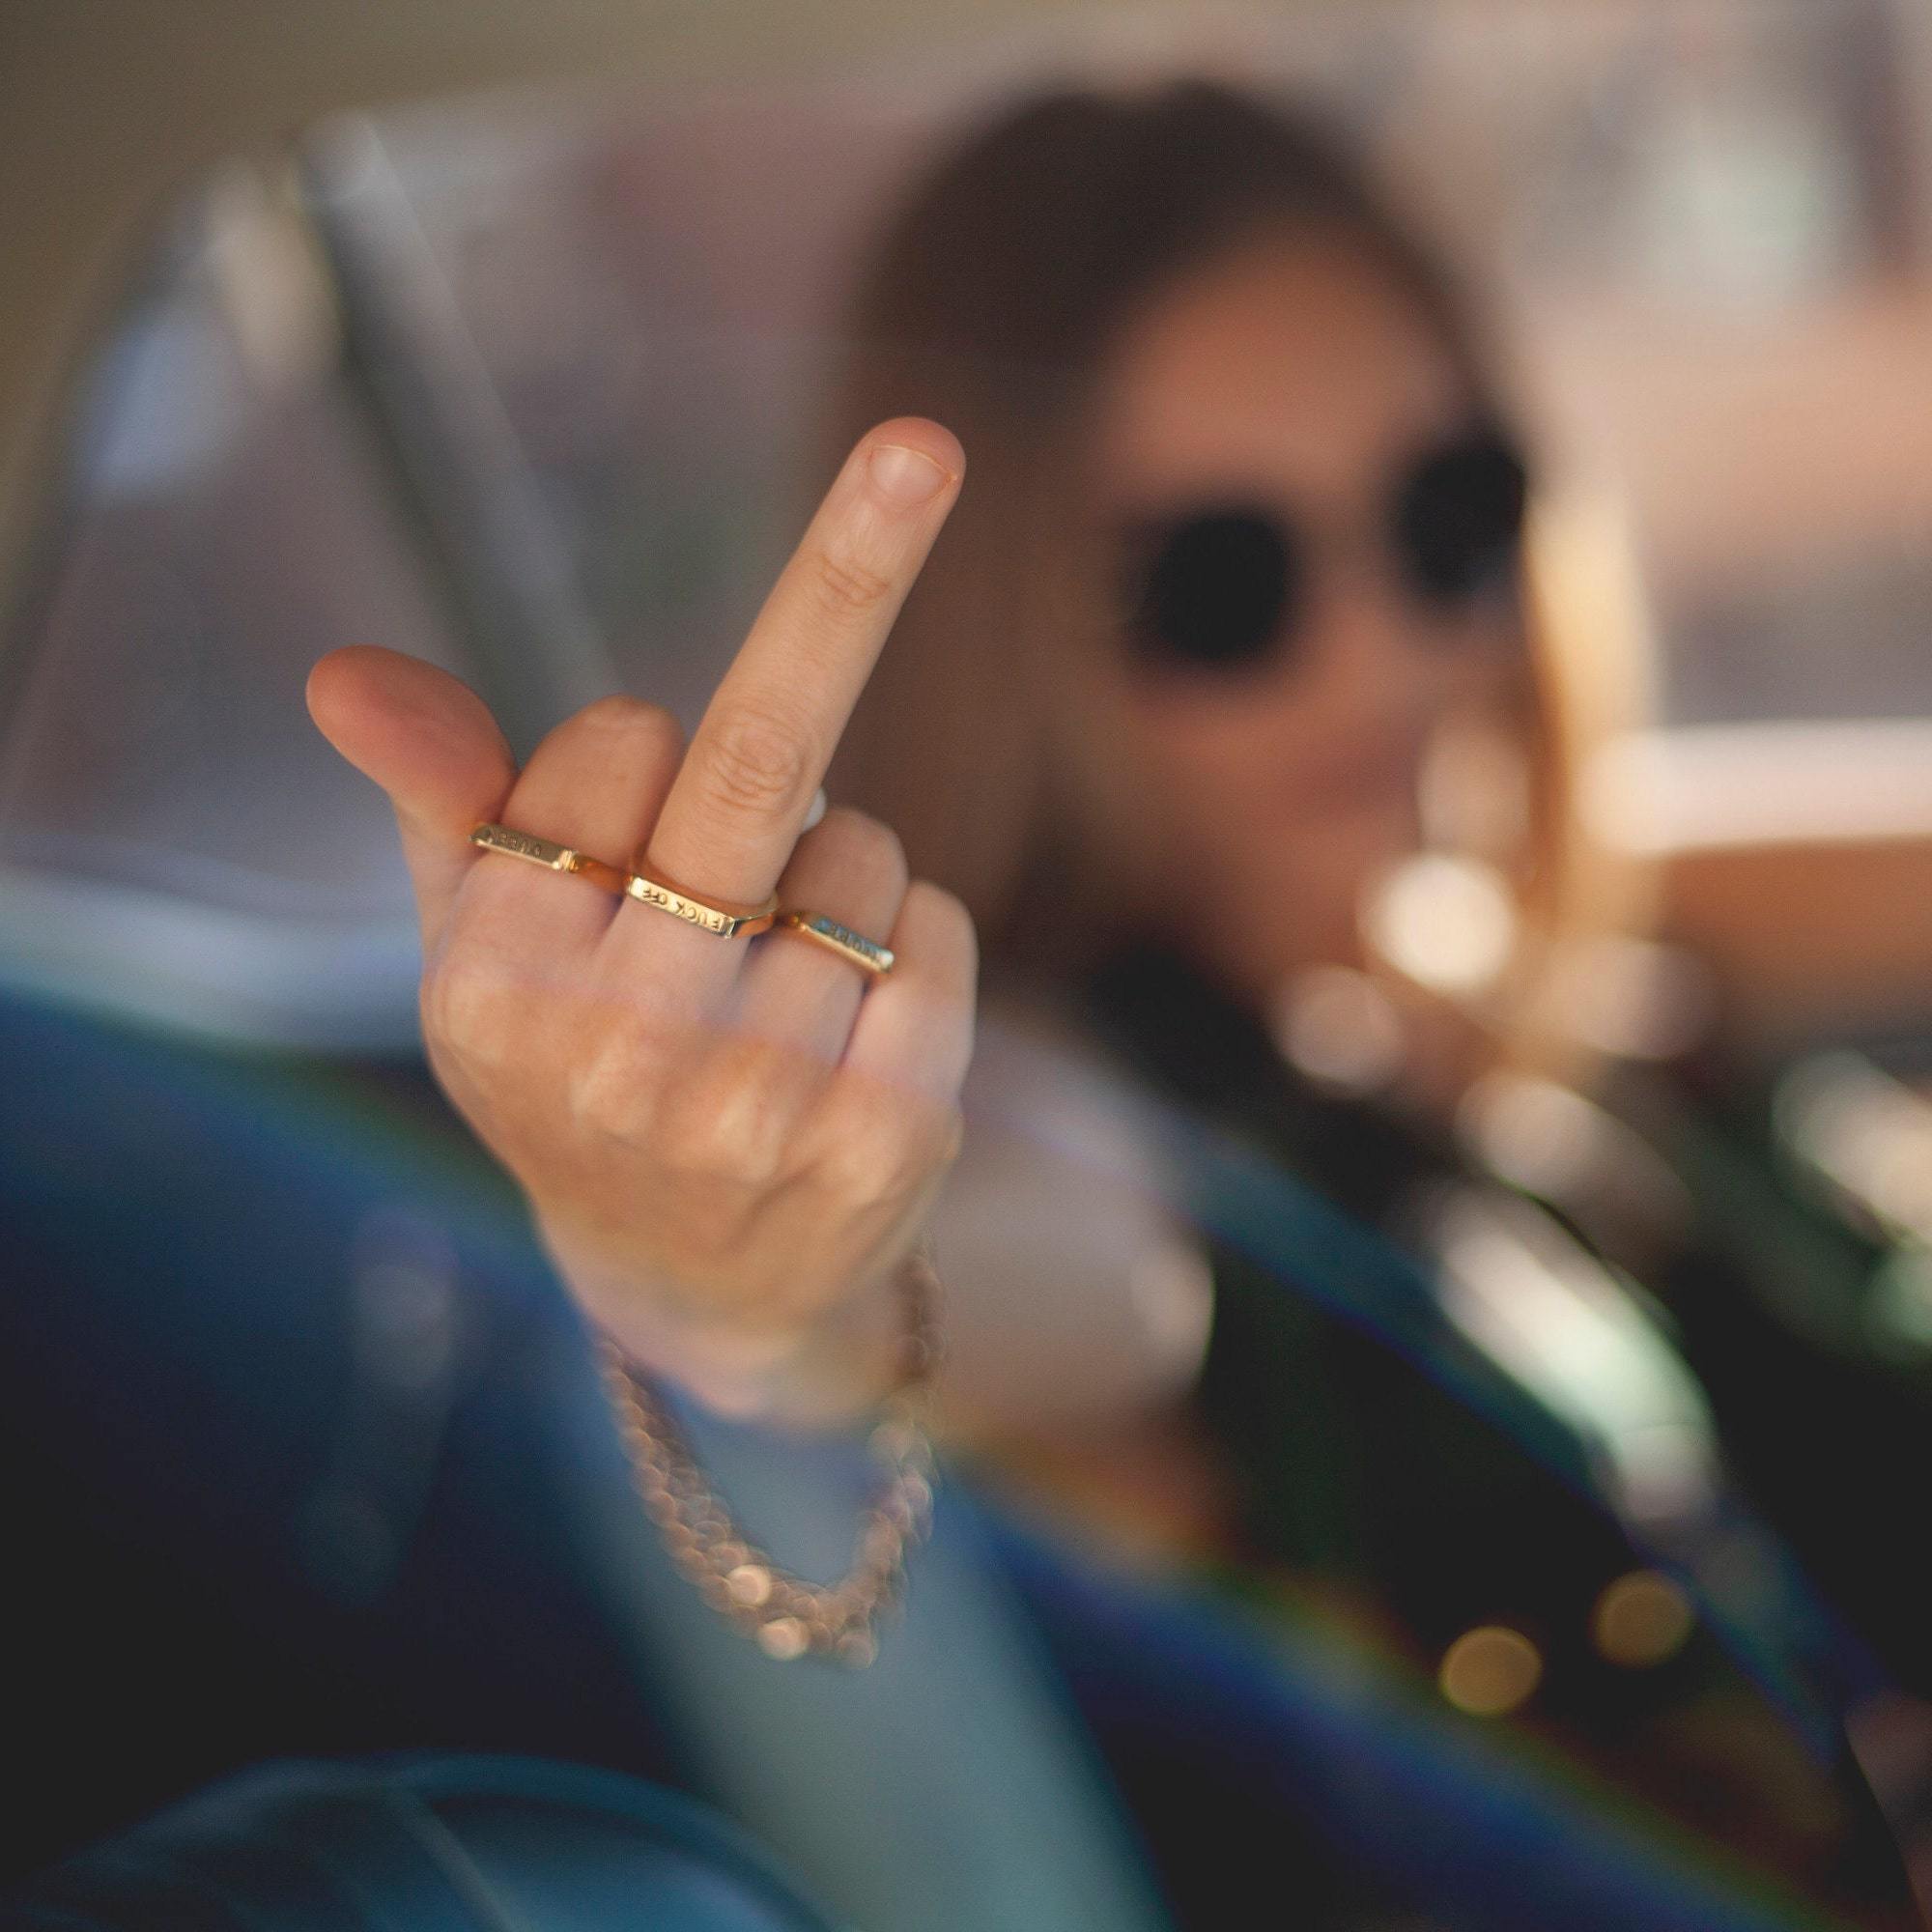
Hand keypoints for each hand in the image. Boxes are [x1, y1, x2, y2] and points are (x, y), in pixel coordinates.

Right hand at [307, 420, 972, 1418]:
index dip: (634, 755)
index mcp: (496, 981)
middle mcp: (620, 1046)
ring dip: (833, 875)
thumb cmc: (586, 1066)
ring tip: (775, 986)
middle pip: (758, 756)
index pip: (614, 739)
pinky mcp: (885, 1137)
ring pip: (859, 846)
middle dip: (849, 573)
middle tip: (924, 447)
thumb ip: (440, 799)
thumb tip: (346, 674)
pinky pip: (938, 927)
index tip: (622, 823)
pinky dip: (914, 937)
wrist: (700, 1281)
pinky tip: (855, 1023)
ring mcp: (762, 1101)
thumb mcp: (487, 945)